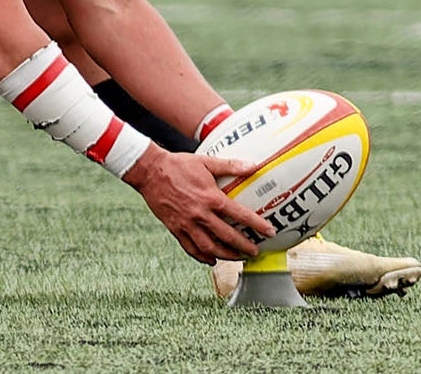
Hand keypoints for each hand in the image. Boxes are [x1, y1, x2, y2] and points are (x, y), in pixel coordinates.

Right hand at [122, 147, 273, 263]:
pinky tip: (211, 260)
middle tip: (256, 252)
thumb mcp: (207, 161)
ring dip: (226, 255)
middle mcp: (201, 215)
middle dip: (244, 247)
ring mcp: (187, 224)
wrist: (151, 172)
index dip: (257, 225)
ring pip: (209, 247)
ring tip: (237, 258)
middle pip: (227, 236)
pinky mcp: (175, 229)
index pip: (240, 215)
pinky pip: (190, 248)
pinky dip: (202, 256)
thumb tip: (254, 165)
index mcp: (211, 198)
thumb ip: (231, 165)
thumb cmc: (179, 165)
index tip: (269, 232)